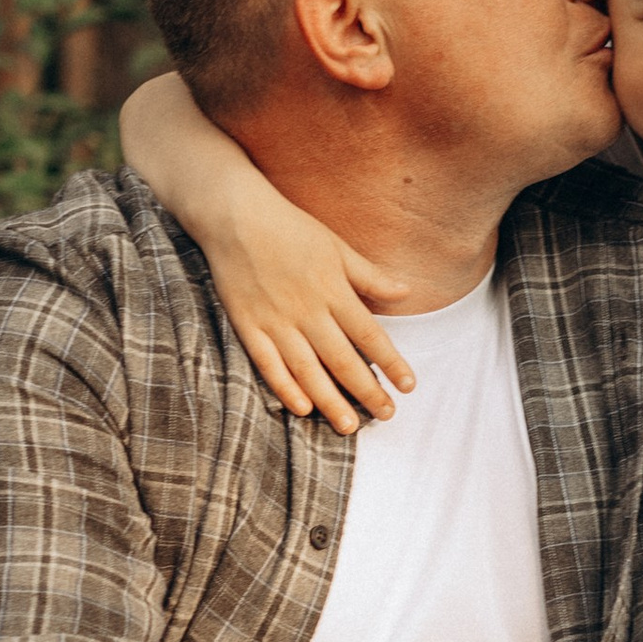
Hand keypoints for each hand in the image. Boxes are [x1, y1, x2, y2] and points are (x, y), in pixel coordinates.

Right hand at [121, 65, 415, 432]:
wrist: (233, 215)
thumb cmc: (289, 227)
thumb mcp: (336, 246)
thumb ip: (370, 275)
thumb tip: (406, 292)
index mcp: (334, 289)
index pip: (371, 335)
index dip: (391, 363)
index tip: (409, 385)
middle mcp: (308, 310)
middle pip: (343, 360)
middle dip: (367, 391)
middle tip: (387, 416)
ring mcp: (275, 320)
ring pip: (308, 370)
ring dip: (330, 401)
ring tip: (349, 426)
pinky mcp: (248, 325)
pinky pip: (268, 363)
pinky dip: (285, 387)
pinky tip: (301, 408)